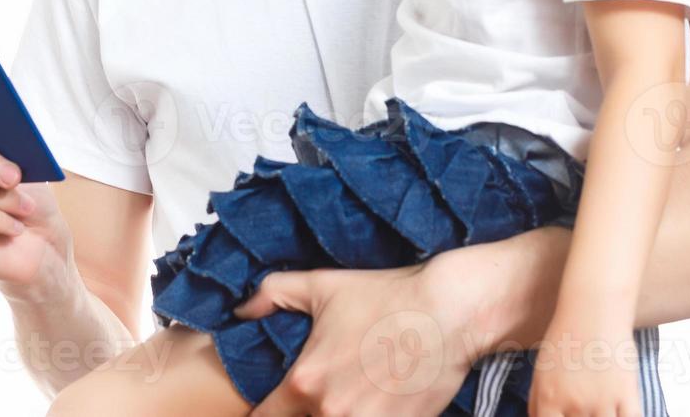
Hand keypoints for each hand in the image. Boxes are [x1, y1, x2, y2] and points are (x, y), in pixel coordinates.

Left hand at [231, 261, 481, 416]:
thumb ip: (272, 294)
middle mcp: (332, 412)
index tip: (271, 406)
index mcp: (305, 383)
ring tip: (346, 399)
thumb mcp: (321, 285)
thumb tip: (241, 310)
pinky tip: (372, 405)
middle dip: (301, 414)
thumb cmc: (385, 297)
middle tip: (313, 399)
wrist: (449, 312)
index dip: (262, 413)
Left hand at [527, 313, 643, 416]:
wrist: (594, 310)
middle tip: (584, 410)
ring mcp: (602, 402)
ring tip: (601, 408)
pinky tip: (620, 412)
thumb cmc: (565, 338)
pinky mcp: (627, 395)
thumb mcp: (541, 370)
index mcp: (549, 398)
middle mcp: (574, 404)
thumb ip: (537, 403)